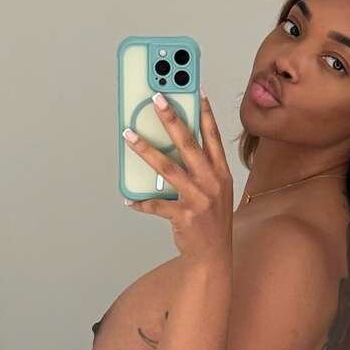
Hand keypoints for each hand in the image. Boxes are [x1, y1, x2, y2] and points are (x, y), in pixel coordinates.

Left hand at [122, 91, 233, 264]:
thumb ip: (202, 170)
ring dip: (145, 149)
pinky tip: (129, 198)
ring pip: (167, 168)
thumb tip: (174, 149)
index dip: (204, 114)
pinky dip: (141, 202)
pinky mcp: (184, 216)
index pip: (213, 138)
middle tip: (156, 99)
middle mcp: (212, 183)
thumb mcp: (217, 192)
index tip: (196, 92)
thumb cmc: (212, 222)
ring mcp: (198, 199)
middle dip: (171, 119)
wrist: (213, 256)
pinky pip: (156, 204)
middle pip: (188, 144)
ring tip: (129, 134)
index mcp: (221, 174)